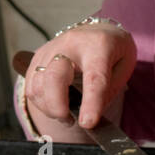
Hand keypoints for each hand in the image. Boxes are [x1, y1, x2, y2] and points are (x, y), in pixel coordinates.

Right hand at [16, 22, 136, 128]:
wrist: (97, 31)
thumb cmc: (113, 52)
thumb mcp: (124, 68)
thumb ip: (108, 92)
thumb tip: (88, 117)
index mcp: (98, 46)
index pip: (93, 77)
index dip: (90, 102)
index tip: (87, 123)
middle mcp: (70, 44)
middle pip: (54, 77)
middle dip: (57, 106)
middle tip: (70, 121)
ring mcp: (50, 49)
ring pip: (38, 85)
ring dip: (49, 108)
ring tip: (66, 114)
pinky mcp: (37, 57)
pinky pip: (30, 86)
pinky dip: (40, 103)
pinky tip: (55, 105)